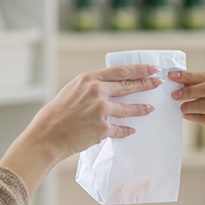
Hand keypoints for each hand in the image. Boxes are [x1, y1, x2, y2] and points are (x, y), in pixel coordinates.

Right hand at [0, 65, 161, 196]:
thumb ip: (90, 86)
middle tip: (158, 83)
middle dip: (146, 84)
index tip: (152, 68)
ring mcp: (100, 110)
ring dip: (141, 109)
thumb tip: (107, 85)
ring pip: (128, 108)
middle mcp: (96, 91)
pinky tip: (132, 130)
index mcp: (88, 79)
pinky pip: (119, 129)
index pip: (120, 71)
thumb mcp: (72, 90)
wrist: (47, 135)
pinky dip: (126, 130)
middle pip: (128, 86)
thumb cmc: (56, 113)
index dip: (139, 69)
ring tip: (150, 109)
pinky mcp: (102, 128)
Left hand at [169, 71, 204, 162]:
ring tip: (181, 108)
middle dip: (188, 90)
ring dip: (187, 105)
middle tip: (174, 94)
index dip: (189, 75)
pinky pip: (202, 119)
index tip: (173, 75)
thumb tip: (182, 82)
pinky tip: (186, 115)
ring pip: (203, 104)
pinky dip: (191, 116)